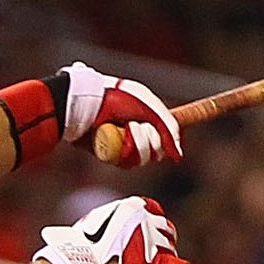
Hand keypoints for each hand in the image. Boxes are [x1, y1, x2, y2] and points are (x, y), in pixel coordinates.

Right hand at [33, 196, 192, 263]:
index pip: (151, 209)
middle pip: (163, 226)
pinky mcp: (150, 261)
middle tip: (163, 246)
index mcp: (129, 206)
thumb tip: (72, 233)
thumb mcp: (87, 225)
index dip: (153, 219)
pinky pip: (172, 263)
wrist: (75, 262)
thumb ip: (97, 224)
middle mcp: (144, 218)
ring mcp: (149, 239)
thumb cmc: (73, 246)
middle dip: (164, 236)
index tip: (151, 227)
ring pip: (168, 244)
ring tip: (167, 259)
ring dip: (169, 251)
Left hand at [56, 62, 182, 166]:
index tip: (168, 139)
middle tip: (137, 124)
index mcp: (147, 117)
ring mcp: (122, 145)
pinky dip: (125, 151)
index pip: (166, 137)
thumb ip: (169, 128)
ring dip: (138, 143)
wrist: (85, 103)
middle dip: (150, 139)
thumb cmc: (117, 99)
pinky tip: (117, 138)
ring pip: (142, 159)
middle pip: (157, 151)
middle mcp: (136, 132)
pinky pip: (126, 164)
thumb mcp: (150, 107)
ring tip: (126, 127)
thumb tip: (178, 156)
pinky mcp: (109, 155)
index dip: (169, 140)